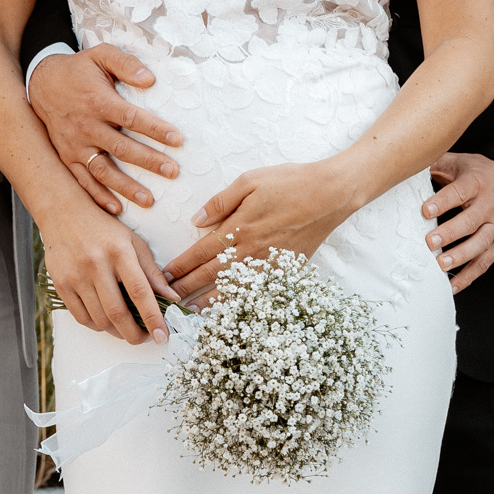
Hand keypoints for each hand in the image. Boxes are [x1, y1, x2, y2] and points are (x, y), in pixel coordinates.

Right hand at [28, 46, 181, 215]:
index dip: (155, 129)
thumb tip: (150, 79)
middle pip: (122, 148)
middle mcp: (86, 126)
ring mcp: (75, 145)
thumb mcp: (101, 55)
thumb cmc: (78, 70)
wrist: (41, 83)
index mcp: (98, 102)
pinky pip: (83, 181)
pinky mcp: (67, 157)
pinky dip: (99, 197)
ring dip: (126, 187)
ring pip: (103, 170)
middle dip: (148, 161)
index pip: (132, 118)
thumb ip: (126, 63)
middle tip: (172, 172)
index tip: (177, 140)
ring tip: (149, 200)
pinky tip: (117, 209)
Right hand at [38, 196, 176, 345]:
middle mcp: (96, 264)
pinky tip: (106, 321)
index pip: (140, 292)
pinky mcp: (61, 284)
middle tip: (145, 338)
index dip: (153, 318)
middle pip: (117, 312)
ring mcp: (75, 275)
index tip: (162, 336)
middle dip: (134, 334)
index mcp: (119, 251)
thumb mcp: (133, 242)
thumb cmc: (103, 228)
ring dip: (117, 332)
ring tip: (127, 328)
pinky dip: (97, 326)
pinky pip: (81, 317)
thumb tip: (172, 297)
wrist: (63, 213)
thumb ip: (153, 272)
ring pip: (99, 319)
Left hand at [163, 161, 355, 300]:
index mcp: (238, 227)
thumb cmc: (290, 182)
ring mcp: (268, 264)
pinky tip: (229, 309)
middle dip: (186, 289)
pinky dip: (240, 302)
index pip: (200, 253)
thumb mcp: (250, 181)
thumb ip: (221, 202)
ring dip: (208, 302)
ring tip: (190, 312)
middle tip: (166, 302)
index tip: (163, 277)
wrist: (331, 194)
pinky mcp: (284, 270)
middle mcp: (251, 250)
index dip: (180, 266)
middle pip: (210, 275)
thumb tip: (196, 222)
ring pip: (232, 288)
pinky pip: (257, 291)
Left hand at [422, 151, 493, 290]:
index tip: (425, 210)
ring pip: (480, 244)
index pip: (460, 192)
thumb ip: (436, 164)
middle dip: (451, 233)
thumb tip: (407, 166)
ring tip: (441, 266)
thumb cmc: (479, 174)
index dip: (443, 201)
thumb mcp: (460, 162)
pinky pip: (484, 263)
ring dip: (461, 256)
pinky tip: (452, 286)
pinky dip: (469, 276)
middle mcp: (490, 205)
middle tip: (430, 242)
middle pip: (471, 221)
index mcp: (477, 183)